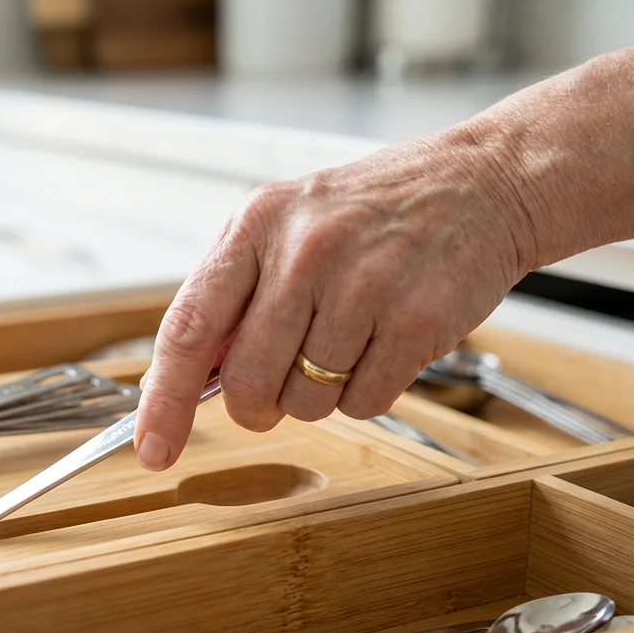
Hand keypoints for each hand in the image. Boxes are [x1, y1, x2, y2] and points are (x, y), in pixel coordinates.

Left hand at [133, 127, 538, 470]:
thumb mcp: (286, 226)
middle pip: (247, 383)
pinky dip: (369, 390)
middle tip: (281, 382)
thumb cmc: (374, 212)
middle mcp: (304, 252)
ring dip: (321, 392)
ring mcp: (363, 286)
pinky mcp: (416, 321)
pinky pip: (364, 403)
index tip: (152, 448)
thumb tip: (186, 379)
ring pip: (306, 401)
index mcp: (257, 225)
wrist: (481, 184)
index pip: (188, 329)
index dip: (164, 402)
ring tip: (349, 337)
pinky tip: (384, 343)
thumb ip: (232, 295)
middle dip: (258, 404)